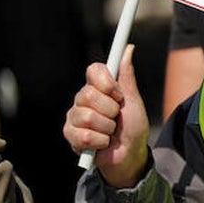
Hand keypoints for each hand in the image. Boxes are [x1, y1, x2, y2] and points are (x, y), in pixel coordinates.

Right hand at [63, 45, 149, 187]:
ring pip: (87, 116)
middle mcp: (83, 99)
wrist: (129, 154)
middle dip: (110, 110)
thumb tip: (128, 48)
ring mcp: (74, 116)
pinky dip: (100, 141)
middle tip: (116, 118)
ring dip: (107, 128)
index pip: (93, 70)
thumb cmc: (133, 126)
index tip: (118, 94)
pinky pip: (83, 135)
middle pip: (89, 94)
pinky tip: (102, 143)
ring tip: (111, 132)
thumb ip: (127, 76)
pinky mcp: (70, 135)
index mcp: (99, 87)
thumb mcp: (133, 101)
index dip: (106, 81)